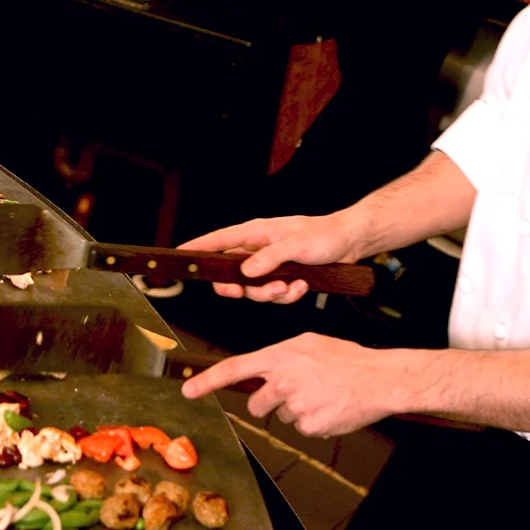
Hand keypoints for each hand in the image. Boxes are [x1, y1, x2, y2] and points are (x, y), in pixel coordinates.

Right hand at [177, 214, 361, 303]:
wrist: (349, 242)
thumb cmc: (324, 234)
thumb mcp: (296, 245)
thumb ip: (270, 258)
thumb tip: (246, 271)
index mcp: (256, 233)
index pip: (219, 240)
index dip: (198, 248)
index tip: (180, 255)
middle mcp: (258, 249)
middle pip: (230, 273)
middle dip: (238, 288)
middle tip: (244, 292)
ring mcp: (270, 264)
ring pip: (253, 289)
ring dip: (269, 294)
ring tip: (287, 287)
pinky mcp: (283, 277)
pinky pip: (274, 295)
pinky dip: (287, 295)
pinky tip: (300, 287)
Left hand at [181, 333, 400, 436]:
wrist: (378, 377)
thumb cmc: (346, 359)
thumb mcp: (308, 344)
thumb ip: (281, 357)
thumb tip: (265, 372)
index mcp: (279, 357)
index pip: (234, 369)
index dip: (208, 381)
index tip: (188, 390)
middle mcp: (283, 380)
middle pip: (258, 404)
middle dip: (271, 403)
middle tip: (299, 392)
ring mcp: (295, 404)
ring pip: (282, 417)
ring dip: (296, 411)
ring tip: (321, 395)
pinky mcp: (309, 425)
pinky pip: (302, 429)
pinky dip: (314, 422)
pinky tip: (329, 408)